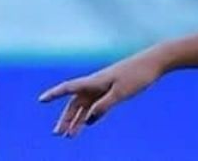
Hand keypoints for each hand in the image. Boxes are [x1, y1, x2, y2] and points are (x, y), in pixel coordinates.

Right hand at [38, 51, 165, 136]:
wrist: (156, 61)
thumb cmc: (139, 75)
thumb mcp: (121, 93)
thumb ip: (104, 106)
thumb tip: (88, 119)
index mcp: (95, 81)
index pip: (70, 88)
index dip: (54, 94)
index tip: (41, 100)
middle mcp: (97, 83)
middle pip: (76, 102)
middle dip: (66, 118)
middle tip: (58, 134)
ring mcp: (106, 85)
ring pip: (86, 104)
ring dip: (78, 119)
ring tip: (71, 136)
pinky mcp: (115, 88)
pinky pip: (98, 103)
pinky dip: (92, 114)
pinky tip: (90, 123)